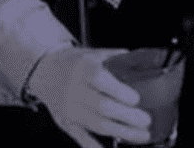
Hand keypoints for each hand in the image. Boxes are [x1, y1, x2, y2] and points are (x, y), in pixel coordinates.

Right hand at [28, 46, 151, 147]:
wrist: (47, 71)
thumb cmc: (78, 62)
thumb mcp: (97, 54)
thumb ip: (120, 60)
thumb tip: (147, 63)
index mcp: (84, 68)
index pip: (100, 80)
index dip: (119, 91)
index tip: (136, 99)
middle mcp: (74, 90)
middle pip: (101, 107)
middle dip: (126, 117)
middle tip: (146, 120)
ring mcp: (69, 109)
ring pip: (95, 124)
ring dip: (120, 132)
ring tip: (141, 135)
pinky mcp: (66, 123)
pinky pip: (81, 137)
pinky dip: (95, 146)